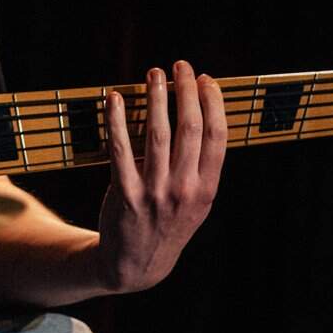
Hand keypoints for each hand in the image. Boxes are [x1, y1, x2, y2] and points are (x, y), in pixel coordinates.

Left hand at [96, 61, 225, 292]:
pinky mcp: (126, 194)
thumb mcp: (197, 203)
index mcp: (207, 189)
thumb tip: (200, 113)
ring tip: (154, 73)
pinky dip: (117, 120)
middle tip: (180, 66)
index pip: (217, 137)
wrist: (137, 265)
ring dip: (156, 97)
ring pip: (157, 134)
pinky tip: (114, 99)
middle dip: (185, 91)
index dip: (213, 103)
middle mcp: (184, 190)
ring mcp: (155, 192)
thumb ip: (201, 166)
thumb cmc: (168, 223)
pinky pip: (120, 150)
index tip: (206, 79)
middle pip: (189, 129)